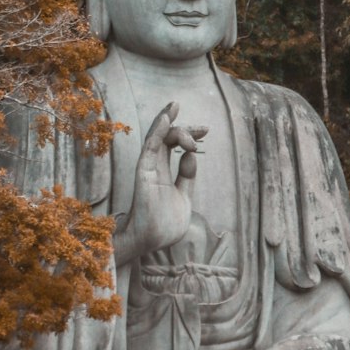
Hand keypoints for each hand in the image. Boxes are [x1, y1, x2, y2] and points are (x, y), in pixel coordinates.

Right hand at [113, 102, 207, 263]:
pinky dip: (157, 132)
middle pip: (166, 137)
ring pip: (156, 137)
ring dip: (165, 119)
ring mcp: (148, 169)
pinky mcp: (144, 174)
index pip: (173, 145)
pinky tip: (165, 119)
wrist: (152, 243)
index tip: (206, 131)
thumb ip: (186, 177)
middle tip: (204, 128)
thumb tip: (192, 156)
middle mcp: (154, 167)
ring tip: (174, 106)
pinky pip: (149, 149)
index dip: (189, 134)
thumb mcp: (183, 197)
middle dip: (184, 126)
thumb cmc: (164, 225)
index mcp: (163, 172)